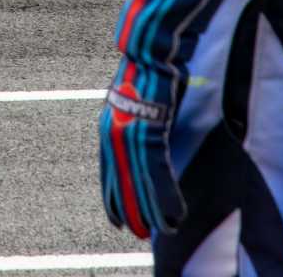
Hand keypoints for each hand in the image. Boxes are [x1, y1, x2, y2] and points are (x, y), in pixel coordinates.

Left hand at [98, 0, 222, 238]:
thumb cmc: (172, 8)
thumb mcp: (163, 44)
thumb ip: (160, 68)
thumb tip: (165, 76)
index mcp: (128, 83)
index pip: (115, 139)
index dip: (114, 173)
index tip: (116, 203)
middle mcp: (126, 92)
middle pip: (119, 155)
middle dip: (124, 192)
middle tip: (128, 227)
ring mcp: (137, 95)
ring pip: (135, 162)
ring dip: (145, 198)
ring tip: (153, 228)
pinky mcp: (154, 96)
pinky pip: (153, 151)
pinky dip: (161, 182)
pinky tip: (169, 207)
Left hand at [99, 60, 184, 237]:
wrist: (149, 49)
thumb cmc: (147, 70)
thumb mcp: (135, 100)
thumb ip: (137, 121)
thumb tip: (145, 131)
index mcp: (109, 127)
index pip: (108, 172)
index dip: (113, 197)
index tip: (116, 218)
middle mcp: (115, 135)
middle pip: (121, 183)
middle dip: (130, 210)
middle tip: (139, 233)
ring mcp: (131, 136)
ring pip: (140, 185)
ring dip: (152, 212)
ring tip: (159, 232)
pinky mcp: (149, 135)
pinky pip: (159, 176)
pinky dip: (167, 198)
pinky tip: (174, 215)